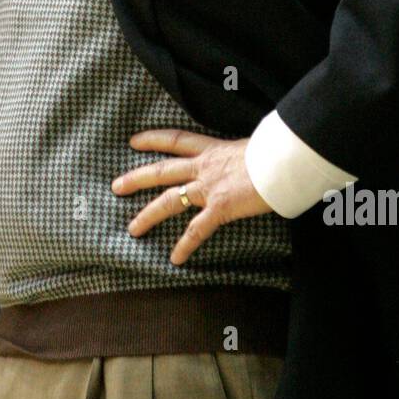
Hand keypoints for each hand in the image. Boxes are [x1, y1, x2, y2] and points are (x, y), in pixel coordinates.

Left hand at [111, 128, 273, 265]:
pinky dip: (185, 245)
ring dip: (148, 215)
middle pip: (162, 171)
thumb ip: (241, 155)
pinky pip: (196, 230)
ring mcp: (209, 187)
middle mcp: (205, 167)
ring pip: (169, 200)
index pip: (176, 140)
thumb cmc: (275, 152)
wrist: (283, 161)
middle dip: (136, 178)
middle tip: (116, 186)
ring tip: (132, 229)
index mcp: (212, 150)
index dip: (153, 139)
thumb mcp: (252, 147)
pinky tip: (175, 259)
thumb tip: (247, 159)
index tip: (133, 141)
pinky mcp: (219, 207)